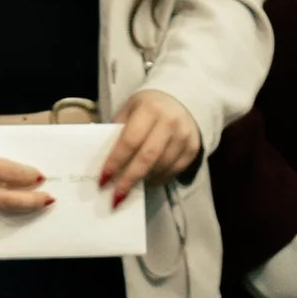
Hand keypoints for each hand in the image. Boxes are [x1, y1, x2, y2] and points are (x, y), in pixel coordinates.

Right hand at [0, 124, 51, 238]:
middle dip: (32, 202)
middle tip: (49, 200)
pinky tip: (15, 226)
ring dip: (20, 219)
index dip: (28, 175)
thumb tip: (25, 147)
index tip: (42, 176)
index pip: (7, 172)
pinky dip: (0, 231)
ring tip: (37, 214)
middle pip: (6, 201)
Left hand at [100, 89, 200, 205]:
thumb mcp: (129, 109)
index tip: (103, 179)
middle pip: (147, 157)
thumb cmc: (147, 107)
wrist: (180, 100)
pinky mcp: (193, 148)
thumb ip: (118, 130)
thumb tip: (105, 161)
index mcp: (149, 109)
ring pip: (162, 167)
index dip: (116, 161)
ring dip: (144, 180)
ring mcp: (184, 136)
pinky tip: (148, 181)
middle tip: (115, 197)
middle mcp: (169, 122)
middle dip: (129, 179)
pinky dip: (159, 179)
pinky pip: (174, 170)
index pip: (130, 140)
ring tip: (129, 189)